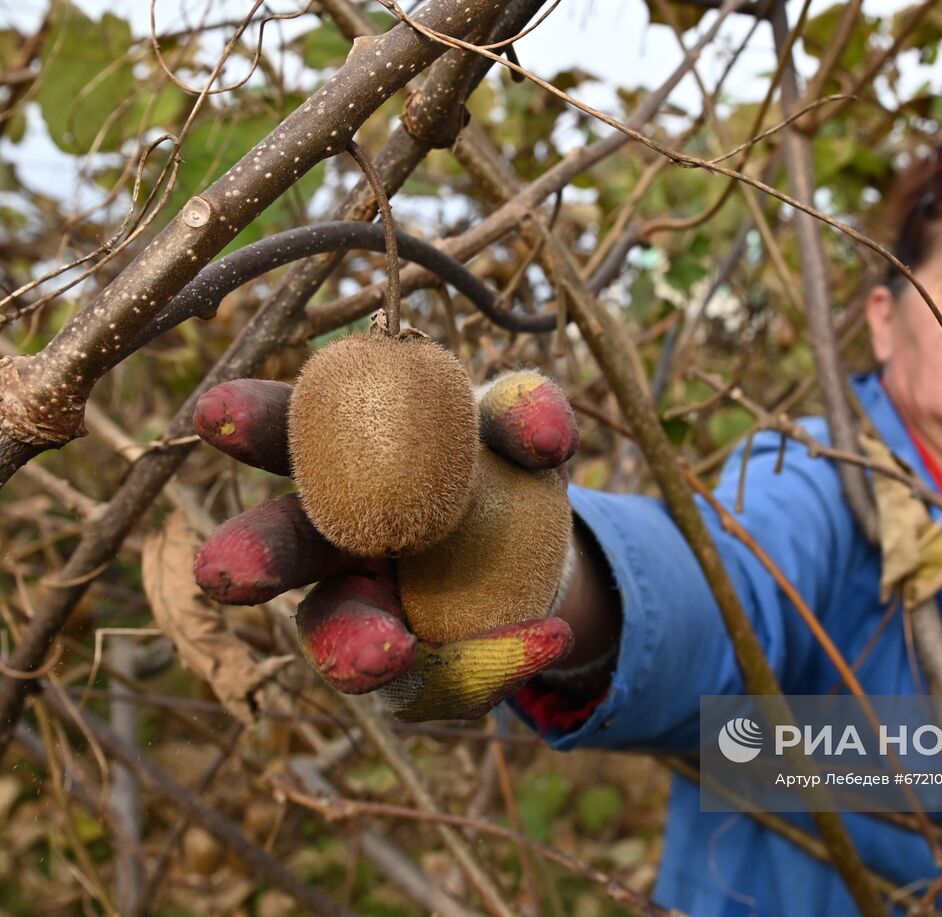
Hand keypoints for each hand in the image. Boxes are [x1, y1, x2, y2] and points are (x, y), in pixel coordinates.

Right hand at [192, 369, 581, 721]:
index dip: (251, 422)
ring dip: (352, 650)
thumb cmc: (501, 472)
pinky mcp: (411, 673)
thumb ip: (525, 417)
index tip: (215, 410)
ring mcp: (363, 612)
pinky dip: (491, 662)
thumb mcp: (519, 437)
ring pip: (338, 635)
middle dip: (252, 560)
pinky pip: (438, 680)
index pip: (289, 436)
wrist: (541, 555)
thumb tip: (547, 437)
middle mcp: (331, 542)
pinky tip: (546, 639)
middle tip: (220, 574)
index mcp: (343, 465)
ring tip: (388, 654)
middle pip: (282, 548)